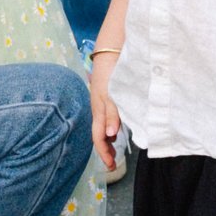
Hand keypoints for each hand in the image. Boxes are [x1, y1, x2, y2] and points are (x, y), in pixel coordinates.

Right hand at [89, 49, 123, 171]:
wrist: (111, 49)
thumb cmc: (111, 72)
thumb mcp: (112, 93)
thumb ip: (112, 113)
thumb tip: (110, 135)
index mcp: (99, 109)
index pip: (98, 137)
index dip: (103, 152)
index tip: (111, 166)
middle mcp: (99, 108)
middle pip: (99, 133)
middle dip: (105, 149)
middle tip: (113, 163)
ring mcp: (102, 101)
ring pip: (103, 126)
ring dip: (108, 139)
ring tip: (115, 149)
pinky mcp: (107, 95)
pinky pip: (107, 116)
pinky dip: (111, 127)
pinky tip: (117, 129)